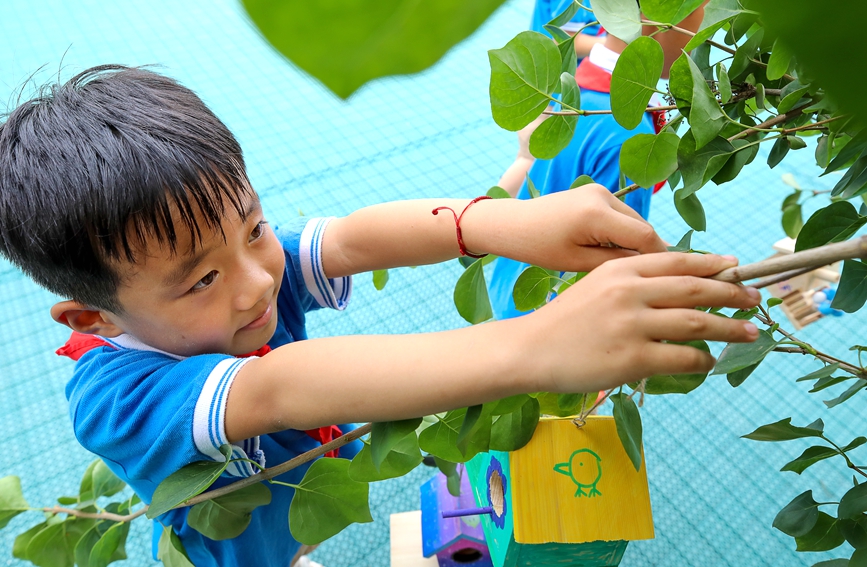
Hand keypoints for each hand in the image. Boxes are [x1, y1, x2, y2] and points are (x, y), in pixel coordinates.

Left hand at [467, 184, 667, 271]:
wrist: (514, 223)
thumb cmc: (540, 248)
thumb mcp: (578, 262)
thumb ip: (614, 263)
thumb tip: (649, 265)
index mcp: (597, 214)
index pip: (645, 235)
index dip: (659, 257)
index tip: (667, 279)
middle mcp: (603, 195)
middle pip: (642, 226)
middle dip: (648, 250)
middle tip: (650, 278)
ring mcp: (600, 190)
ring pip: (633, 220)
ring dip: (635, 241)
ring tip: (628, 267)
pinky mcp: (596, 191)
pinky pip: (621, 214)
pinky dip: (623, 231)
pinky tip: (613, 250)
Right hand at [517, 252, 760, 392]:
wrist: (530, 349)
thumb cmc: (564, 320)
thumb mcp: (595, 285)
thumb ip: (632, 281)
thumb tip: (679, 286)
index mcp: (621, 270)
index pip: (679, 262)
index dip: (713, 264)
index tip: (736, 269)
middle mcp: (629, 292)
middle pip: (695, 289)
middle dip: (732, 294)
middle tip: (755, 300)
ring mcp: (632, 325)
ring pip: (696, 323)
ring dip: (728, 328)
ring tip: (749, 333)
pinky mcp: (632, 359)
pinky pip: (681, 359)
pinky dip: (701, 360)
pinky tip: (708, 362)